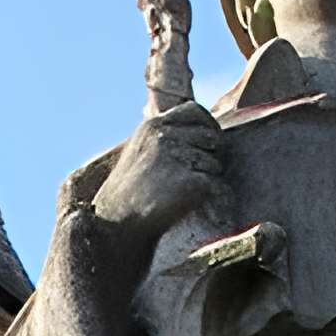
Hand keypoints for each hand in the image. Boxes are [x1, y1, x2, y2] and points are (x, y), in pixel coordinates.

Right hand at [92, 101, 224, 256]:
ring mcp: (177, 157)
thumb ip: (165, 134)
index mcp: (152, 126)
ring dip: (207, 178)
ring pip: (215, 163)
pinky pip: (216, 184)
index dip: (207, 126)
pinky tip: (189, 204)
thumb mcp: (141, 150)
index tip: (209, 143)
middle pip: (211, 137)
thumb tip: (202, 129)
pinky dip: (209, 196)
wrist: (118, 224)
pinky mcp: (190, 181)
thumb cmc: (131, 192)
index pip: (194, 111)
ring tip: (182, 193)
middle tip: (196, 175)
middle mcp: (164, 135)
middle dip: (211, 155)